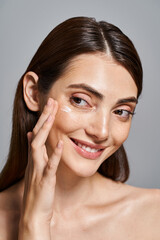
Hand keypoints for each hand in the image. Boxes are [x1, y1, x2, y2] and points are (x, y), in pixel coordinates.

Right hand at [19, 98, 62, 238]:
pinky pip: (49, 167)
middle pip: (37, 135)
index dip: (43, 118)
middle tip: (51, 101)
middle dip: (44, 118)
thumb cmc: (37, 187)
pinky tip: (61, 144)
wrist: (34, 212)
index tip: (51, 104)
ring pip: (39, 147)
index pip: (38, 132)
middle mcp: (35, 160)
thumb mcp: (35, 165)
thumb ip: (35, 149)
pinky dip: (55, 155)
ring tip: (52, 116)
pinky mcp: (45, 181)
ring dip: (45, 131)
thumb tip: (32, 133)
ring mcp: (38, 170)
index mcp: (35, 156)